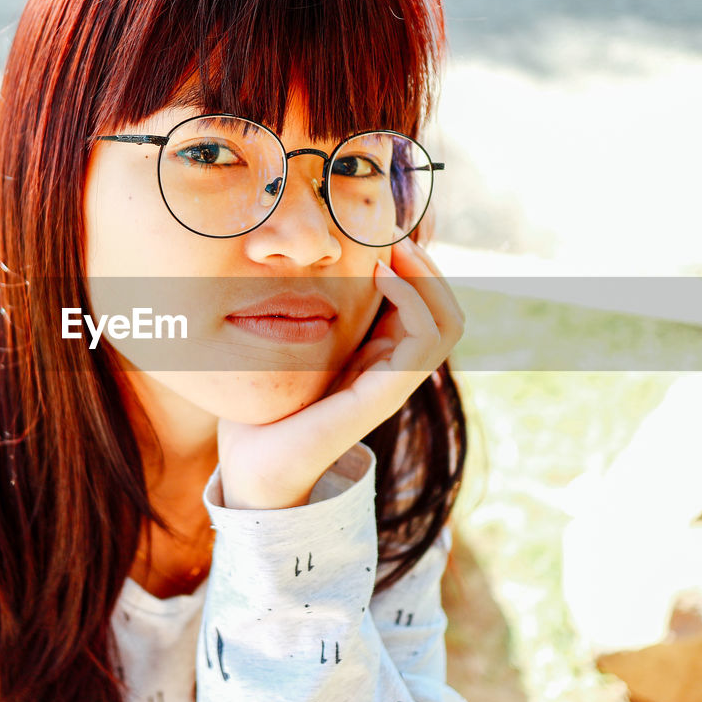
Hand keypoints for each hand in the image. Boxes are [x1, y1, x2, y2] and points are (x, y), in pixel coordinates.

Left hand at [216, 237, 465, 508]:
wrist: (254, 466)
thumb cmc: (265, 408)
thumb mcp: (290, 349)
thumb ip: (305, 317)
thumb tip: (299, 268)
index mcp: (379, 360)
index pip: (424, 307)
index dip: (414, 268)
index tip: (381, 235)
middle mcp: (394, 372)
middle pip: (446, 311)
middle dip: (428, 267)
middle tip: (395, 234)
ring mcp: (394, 384)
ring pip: (447, 322)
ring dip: (427, 277)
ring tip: (392, 250)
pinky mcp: (385, 394)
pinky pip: (424, 338)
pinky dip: (411, 298)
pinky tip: (378, 276)